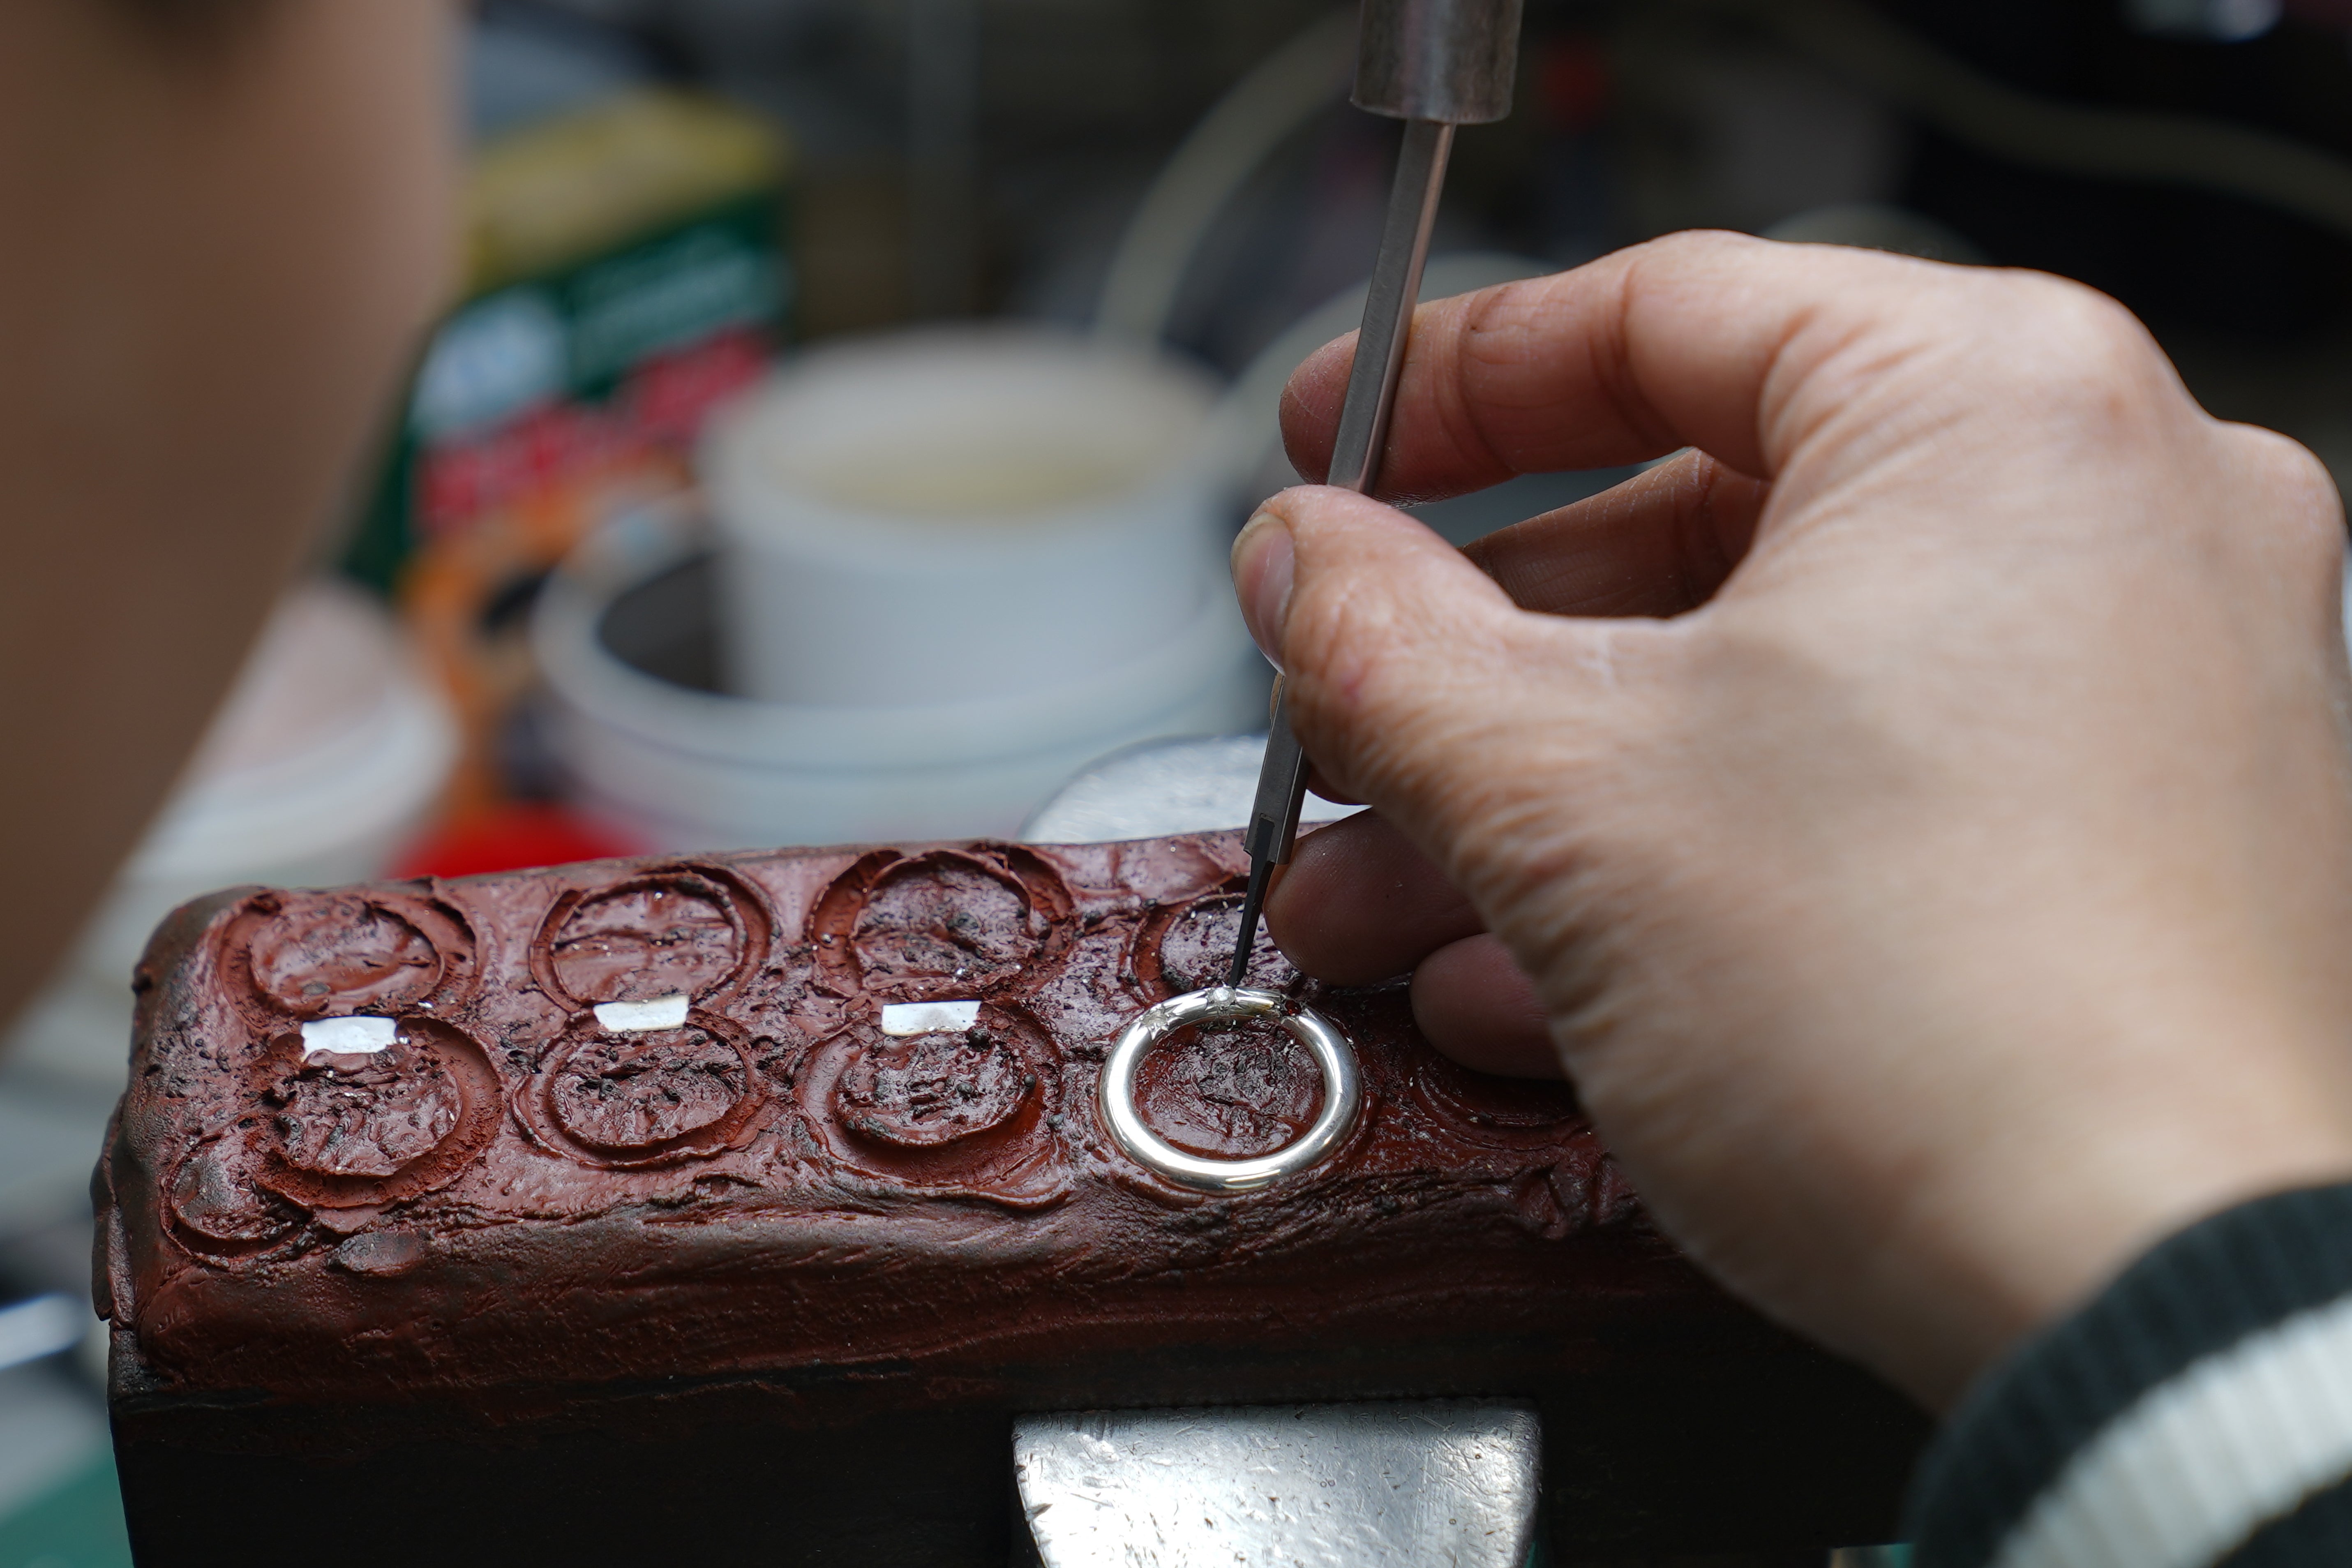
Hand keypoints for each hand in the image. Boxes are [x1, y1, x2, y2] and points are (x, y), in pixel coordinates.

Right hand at [1236, 231, 2351, 1407]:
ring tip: (1385, 900)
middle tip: (1341, 721)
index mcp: (1995, 409)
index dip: (1452, 377)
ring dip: (1549, 792)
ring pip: (1768, 688)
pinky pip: (1863, 799)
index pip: (1661, 314)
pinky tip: (1531, 976)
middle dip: (1474, 665)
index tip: (1335, 443)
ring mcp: (2147, 683)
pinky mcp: (2138, 840)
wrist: (2147, 1305)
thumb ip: (1384, 643)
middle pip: (1703, 528)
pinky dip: (1690, 860)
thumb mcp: (1560, 795)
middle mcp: (2109, 512)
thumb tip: (1298, 564)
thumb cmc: (1919, 1016)